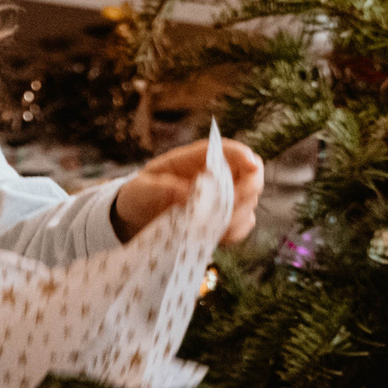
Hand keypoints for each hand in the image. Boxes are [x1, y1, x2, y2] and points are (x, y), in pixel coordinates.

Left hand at [114, 137, 262, 244]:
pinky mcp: (223, 219)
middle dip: (248, 190)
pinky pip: (242, 224)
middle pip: (251, 175)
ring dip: (239, 215)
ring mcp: (223, 197)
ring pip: (250, 202)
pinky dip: (236, 231)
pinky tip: (218, 236)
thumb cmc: (138, 195)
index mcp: (197, 159)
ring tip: (215, 227)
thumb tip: (187, 194)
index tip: (251, 164)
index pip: (228, 151)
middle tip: (230, 206)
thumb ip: (161, 188)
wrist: (136, 219)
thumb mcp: (140, 189)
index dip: (243, 155)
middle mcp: (216, 176)